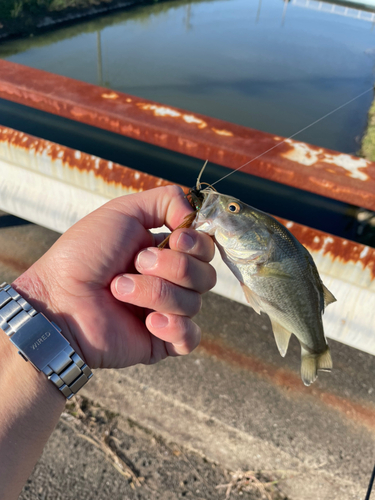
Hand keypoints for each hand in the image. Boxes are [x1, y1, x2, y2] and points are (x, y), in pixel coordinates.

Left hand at [13, 186, 215, 369]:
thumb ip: (166, 200)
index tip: (176, 238)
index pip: (205, 248)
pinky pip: (190, 337)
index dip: (196, 243)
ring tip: (119, 290)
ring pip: (194, 303)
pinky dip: (174, 327)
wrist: (59, 298)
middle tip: (137, 263)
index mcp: (164, 252)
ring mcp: (166, 311)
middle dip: (174, 267)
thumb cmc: (84, 254)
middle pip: (206, 275)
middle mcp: (169, 281)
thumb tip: (195, 215)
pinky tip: (147, 321)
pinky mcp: (161, 341)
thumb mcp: (122, 212)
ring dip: (155, 292)